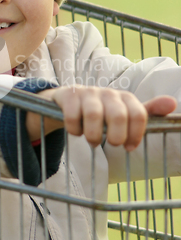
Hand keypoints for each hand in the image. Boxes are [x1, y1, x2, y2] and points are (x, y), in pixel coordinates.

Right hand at [26, 85, 176, 150]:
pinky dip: (74, 129)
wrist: (69, 99)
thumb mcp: (124, 112)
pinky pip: (73, 115)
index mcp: (125, 98)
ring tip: (92, 141)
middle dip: (115, 136)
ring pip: (94, 115)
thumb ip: (147, 111)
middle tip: (111, 144)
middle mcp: (108, 93)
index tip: (129, 147)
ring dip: (93, 135)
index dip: (136, 134)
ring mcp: (87, 93)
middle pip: (118, 115)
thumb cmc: (101, 110)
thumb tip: (173, 103)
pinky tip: (76, 131)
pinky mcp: (69, 95)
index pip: (138, 114)